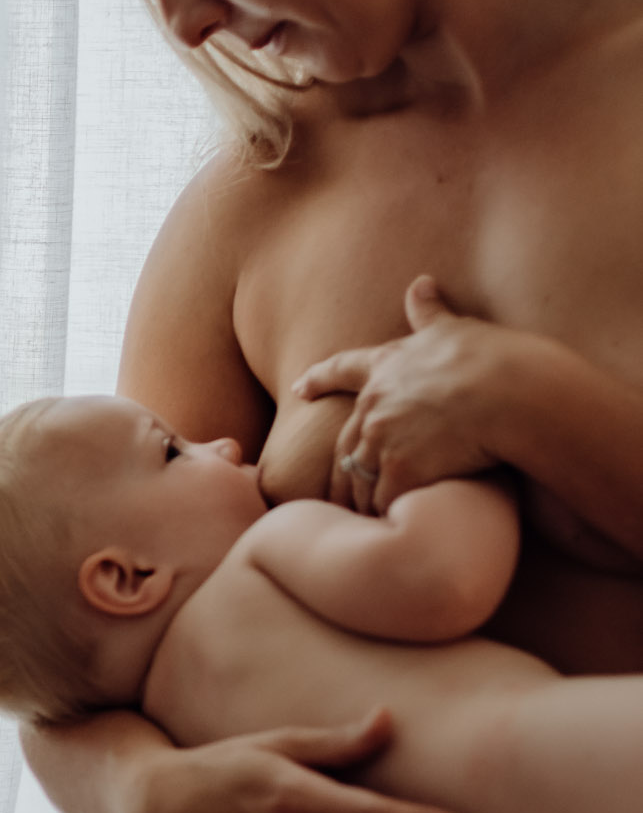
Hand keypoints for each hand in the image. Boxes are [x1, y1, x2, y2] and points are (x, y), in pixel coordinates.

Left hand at [293, 278, 517, 514]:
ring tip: (368, 521)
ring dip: (363, 499)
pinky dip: (384, 516)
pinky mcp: (400, 469)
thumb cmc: (494, 359)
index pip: (343, 369)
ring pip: (360, 477)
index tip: (301, 387)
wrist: (512, 393)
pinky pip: (382, 502)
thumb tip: (420, 282)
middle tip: (338, 495)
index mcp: (387, 367)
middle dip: (345, 469)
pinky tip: (387, 530)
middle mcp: (375, 402)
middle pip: (347, 441)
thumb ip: (432, 312)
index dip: (320, 378)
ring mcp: (384, 437)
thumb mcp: (456, 328)